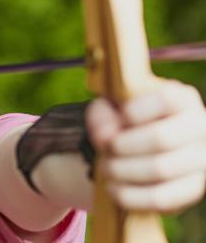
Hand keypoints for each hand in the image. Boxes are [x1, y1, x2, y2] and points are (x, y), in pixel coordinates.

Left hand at [87, 80, 205, 212]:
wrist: (134, 148)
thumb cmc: (122, 121)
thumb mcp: (106, 109)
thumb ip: (101, 116)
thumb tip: (107, 139)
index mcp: (181, 99)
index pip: (165, 100)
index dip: (134, 111)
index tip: (120, 117)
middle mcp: (199, 126)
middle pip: (161, 138)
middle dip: (122, 146)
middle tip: (107, 149)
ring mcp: (201, 159)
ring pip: (160, 169)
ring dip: (123, 171)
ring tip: (106, 168)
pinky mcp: (193, 189)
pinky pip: (161, 198)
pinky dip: (130, 195)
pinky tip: (113, 188)